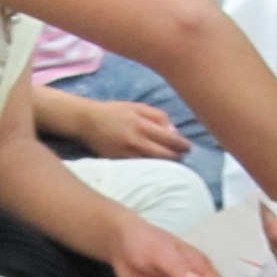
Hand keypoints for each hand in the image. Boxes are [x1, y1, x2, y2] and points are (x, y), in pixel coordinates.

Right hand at [70, 99, 192, 161]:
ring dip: (166, 165)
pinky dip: (151, 169)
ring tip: (173, 165)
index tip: (189, 148)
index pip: (169, 138)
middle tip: (183, 158)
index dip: (182, 145)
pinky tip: (156, 169)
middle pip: (164, 154)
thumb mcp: (137, 107)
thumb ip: (157, 117)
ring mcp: (127, 153)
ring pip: (154, 164)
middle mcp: (136, 140)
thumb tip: (173, 131)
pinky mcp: (119, 162)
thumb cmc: (114, 112)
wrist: (87, 121)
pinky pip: (140, 168)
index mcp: (142, 124)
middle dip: (177, 157)